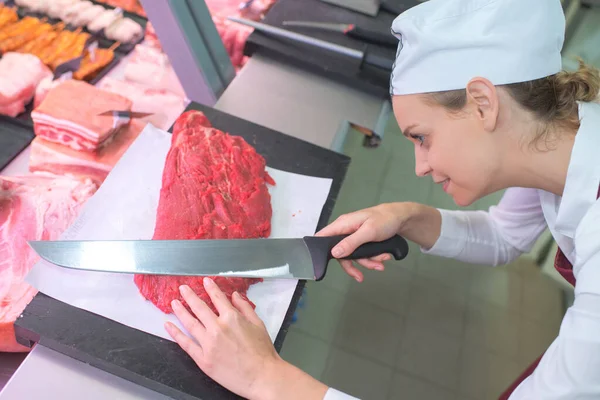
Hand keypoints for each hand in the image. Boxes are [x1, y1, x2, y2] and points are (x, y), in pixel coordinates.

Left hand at [165, 278, 327, 399]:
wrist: (261, 376)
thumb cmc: (262, 352)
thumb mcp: (258, 324)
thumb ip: (245, 308)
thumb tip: (235, 296)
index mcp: (232, 318)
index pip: (218, 298)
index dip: (210, 288)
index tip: (204, 281)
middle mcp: (218, 328)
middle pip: (200, 308)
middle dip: (190, 296)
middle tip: (183, 288)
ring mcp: (208, 344)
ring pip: (190, 323)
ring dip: (180, 311)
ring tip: (174, 303)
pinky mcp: (203, 359)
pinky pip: (186, 344)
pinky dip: (176, 334)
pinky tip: (169, 326)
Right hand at [316, 203, 409, 281]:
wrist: (400, 218)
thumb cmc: (385, 219)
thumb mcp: (368, 232)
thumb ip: (351, 242)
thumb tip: (335, 253)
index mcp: (343, 224)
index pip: (322, 236)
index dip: (319, 249)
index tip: (323, 264)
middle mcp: (345, 230)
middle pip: (339, 253)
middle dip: (353, 264)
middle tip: (359, 276)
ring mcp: (353, 236)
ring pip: (353, 255)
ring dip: (368, 261)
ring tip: (381, 262)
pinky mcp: (361, 241)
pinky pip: (362, 254)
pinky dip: (373, 258)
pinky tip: (383, 257)